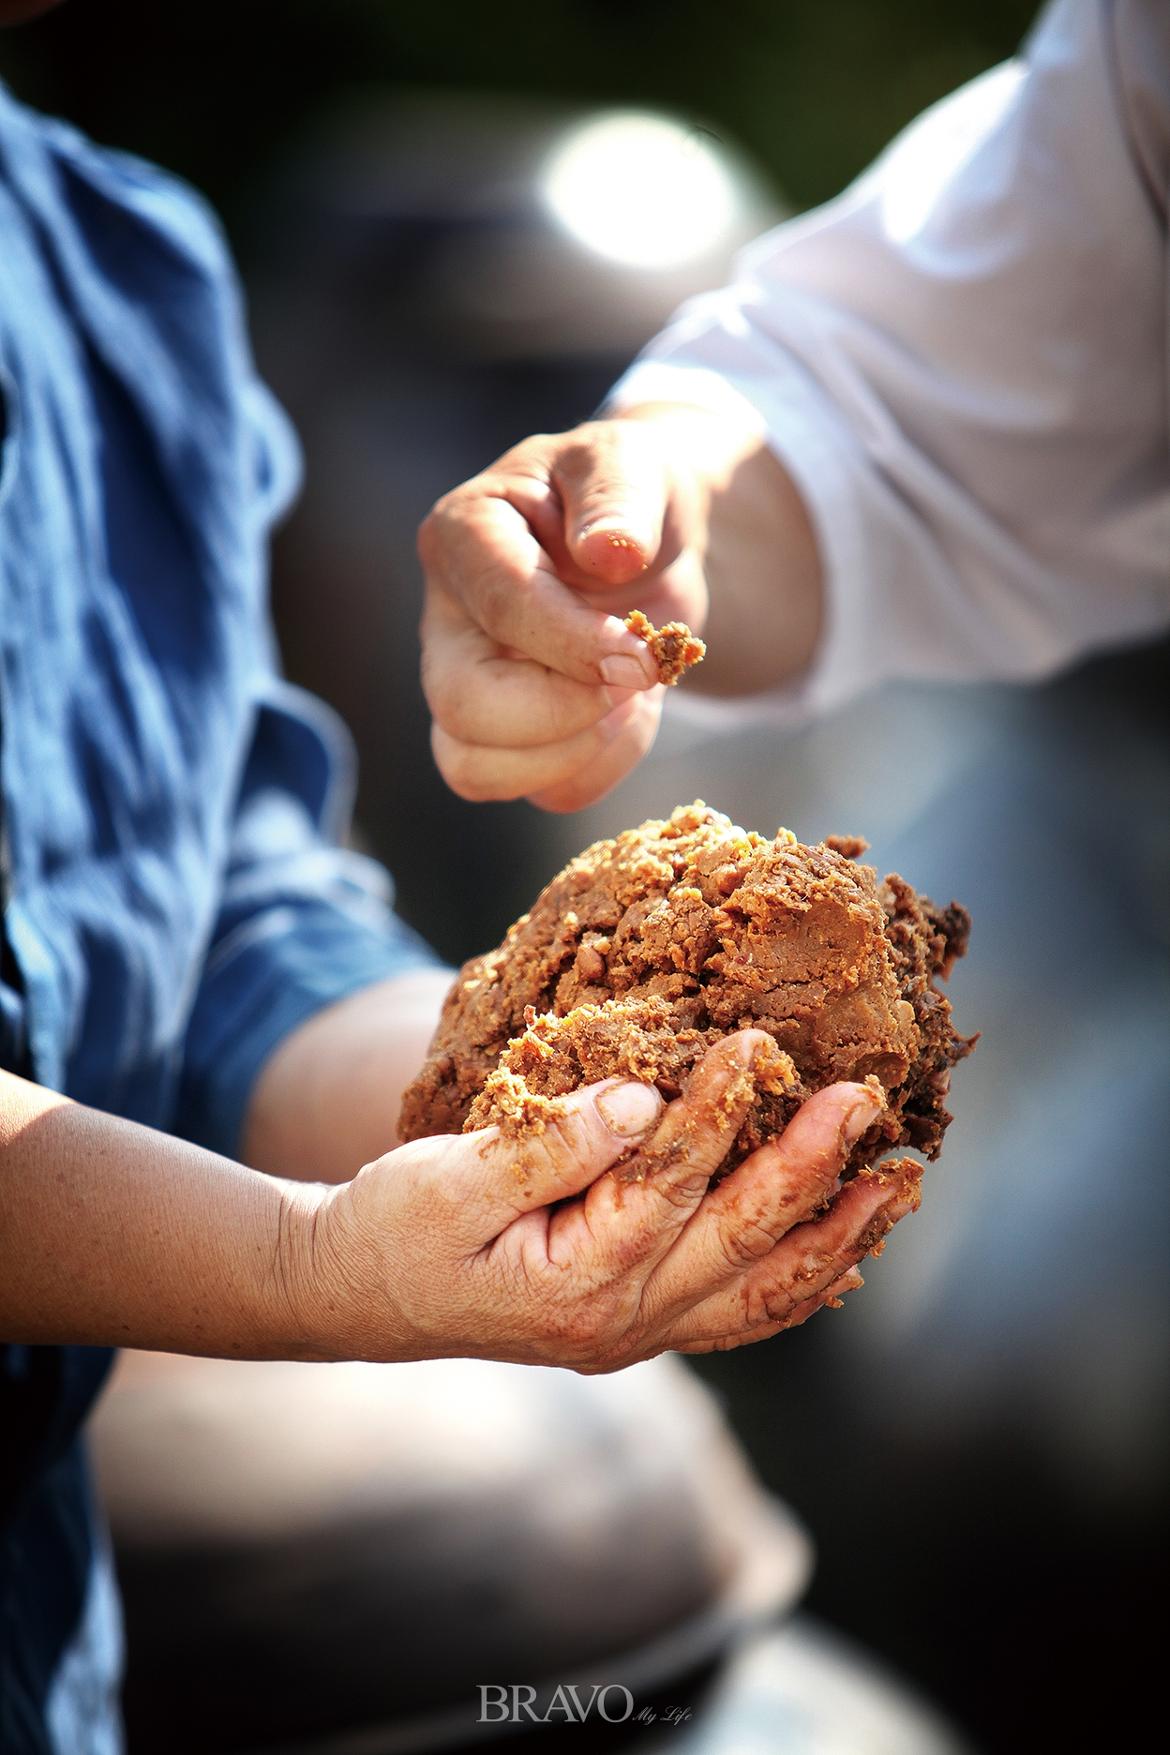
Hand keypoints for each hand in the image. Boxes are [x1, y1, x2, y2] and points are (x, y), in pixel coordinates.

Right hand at [290, 1031, 919, 1370]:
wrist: (358, 1294)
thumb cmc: (394, 1225)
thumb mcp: (445, 1180)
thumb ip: (545, 1145)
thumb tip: (641, 1101)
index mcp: (573, 1280)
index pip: (667, 1185)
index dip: (718, 1112)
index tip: (759, 1043)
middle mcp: (622, 1321)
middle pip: (741, 1243)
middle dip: (810, 1168)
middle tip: (865, 1102)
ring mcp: (639, 1331)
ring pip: (763, 1292)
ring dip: (836, 1234)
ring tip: (899, 1181)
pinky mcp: (642, 1321)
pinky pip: (743, 1311)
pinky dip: (803, 1280)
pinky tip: (847, 1245)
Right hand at [417, 416, 707, 812]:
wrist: (653, 544)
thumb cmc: (631, 495)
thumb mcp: (635, 467)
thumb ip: (619, 499)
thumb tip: (608, 552)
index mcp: (463, 535)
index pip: (501, 606)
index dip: (575, 643)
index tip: (642, 652)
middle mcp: (446, 619)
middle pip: (465, 706)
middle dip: (565, 710)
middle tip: (635, 676)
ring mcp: (464, 686)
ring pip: (475, 768)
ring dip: (575, 750)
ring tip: (629, 697)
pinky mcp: (504, 740)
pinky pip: (539, 791)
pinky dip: (600, 768)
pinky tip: (627, 716)